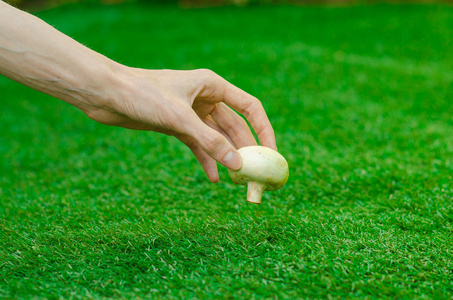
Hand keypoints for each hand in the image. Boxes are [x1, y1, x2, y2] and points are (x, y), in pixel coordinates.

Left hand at [84, 68, 275, 181]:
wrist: (106, 94)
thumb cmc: (142, 94)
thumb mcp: (179, 118)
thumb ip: (209, 140)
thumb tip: (237, 163)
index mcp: (212, 85)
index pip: (249, 108)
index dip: (264, 130)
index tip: (271, 153)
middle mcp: (205, 97)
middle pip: (235, 126)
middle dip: (245, 150)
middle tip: (255, 174)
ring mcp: (191, 112)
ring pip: (217, 138)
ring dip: (226, 158)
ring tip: (236, 180)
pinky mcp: (177, 125)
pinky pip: (198, 144)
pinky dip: (206, 160)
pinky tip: (214, 177)